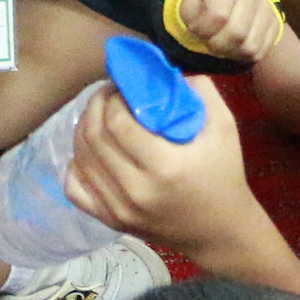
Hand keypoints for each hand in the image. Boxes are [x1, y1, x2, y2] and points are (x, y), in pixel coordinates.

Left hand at [63, 70, 258, 259]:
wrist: (220, 232)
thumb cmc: (224, 175)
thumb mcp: (224, 127)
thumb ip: (198, 90)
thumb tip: (161, 68)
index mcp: (165, 166)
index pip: (117, 122)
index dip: (112, 98)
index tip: (121, 86)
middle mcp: (136, 190)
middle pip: (94, 137)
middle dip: (94, 107)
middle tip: (107, 94)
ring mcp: (119, 210)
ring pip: (80, 159)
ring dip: (84, 129)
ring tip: (98, 115)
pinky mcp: (111, 222)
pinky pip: (75, 189)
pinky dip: (76, 164)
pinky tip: (92, 151)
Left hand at [171, 0, 284, 63]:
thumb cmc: (203, 0)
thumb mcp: (188, 4)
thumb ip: (193, 18)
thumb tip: (210, 33)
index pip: (217, 15)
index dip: (203, 30)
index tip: (196, 28)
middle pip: (236, 32)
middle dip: (217, 44)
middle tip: (209, 40)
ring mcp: (268, 4)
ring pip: (250, 46)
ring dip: (231, 52)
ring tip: (222, 42)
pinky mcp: (276, 22)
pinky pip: (261, 51)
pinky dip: (244, 55)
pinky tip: (235, 45)